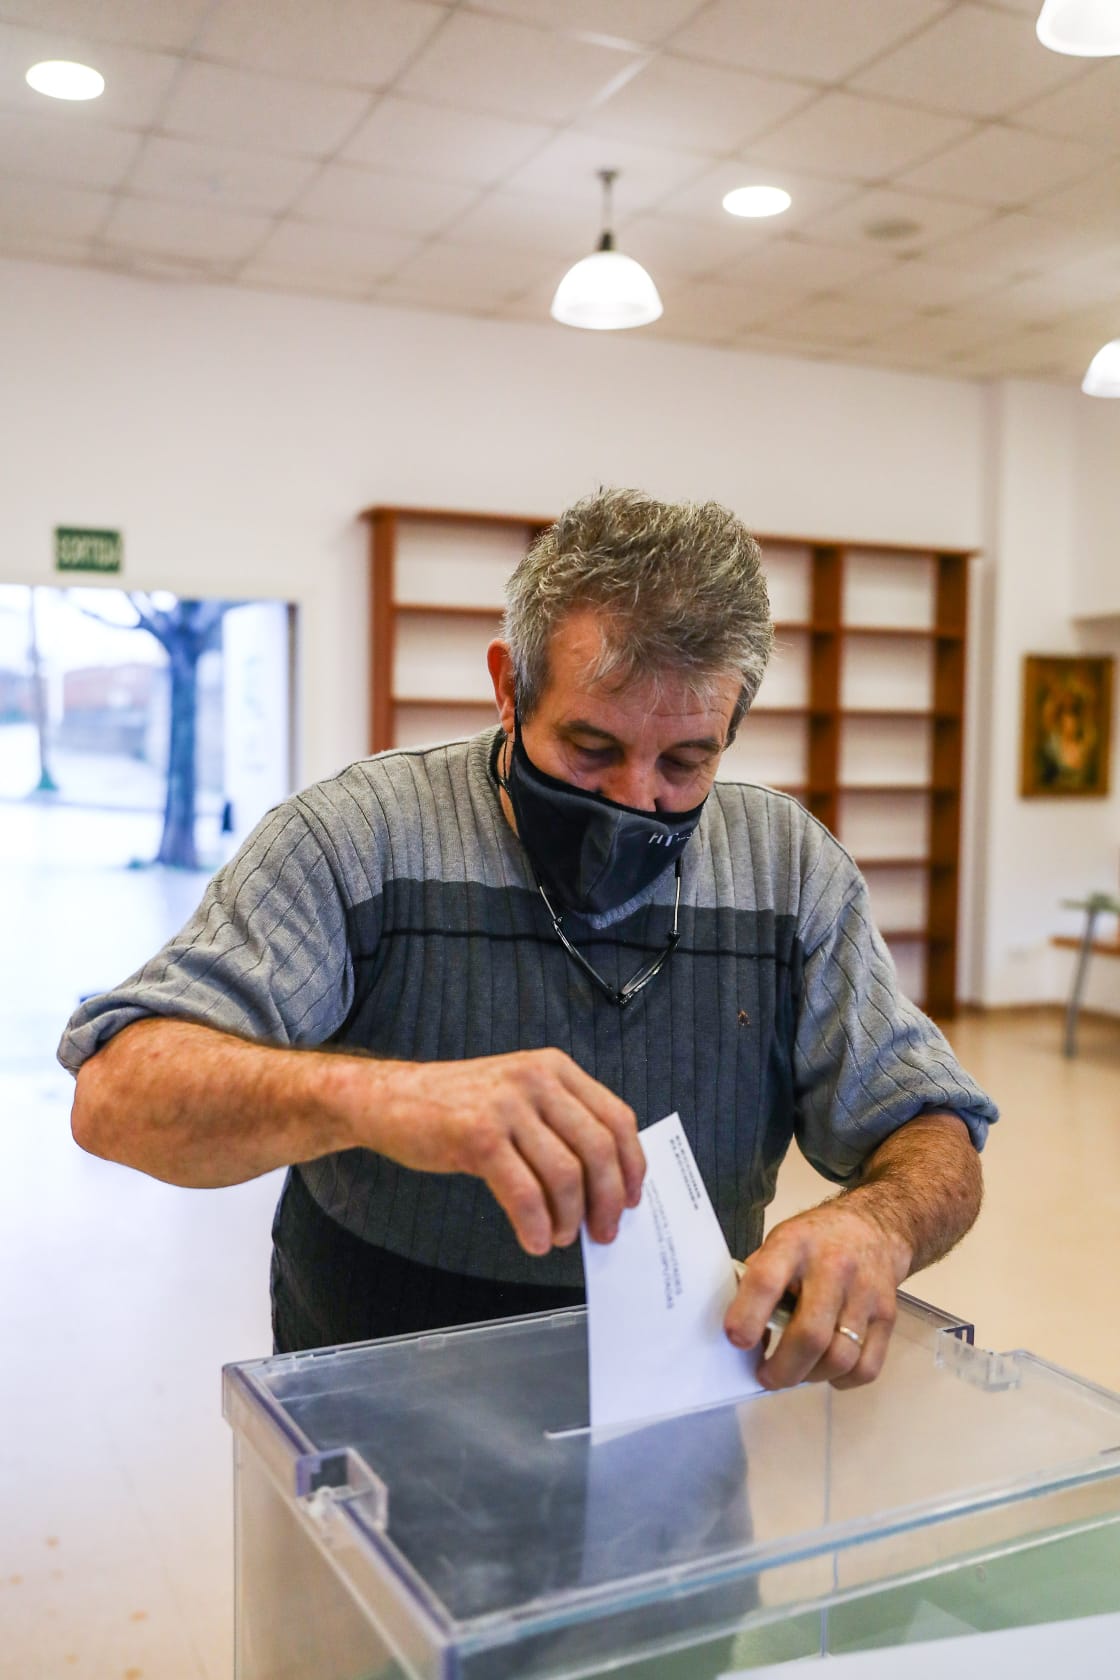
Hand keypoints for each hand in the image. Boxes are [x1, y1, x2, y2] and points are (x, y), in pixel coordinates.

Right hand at [366, 1048, 643, 1256]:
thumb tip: (603, 1186)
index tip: (631, 1200)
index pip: (616, 1118)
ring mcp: (507, 1105)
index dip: (631, 1166)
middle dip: (608, 1200)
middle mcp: (536, 1079)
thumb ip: (559, 1125)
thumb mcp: (517, 1095)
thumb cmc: (456, 1106)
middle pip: (598, 1148)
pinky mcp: (478, 1134)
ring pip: (564, 1174)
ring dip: (569, 1218)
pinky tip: (533, 1240)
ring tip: (559, 1237)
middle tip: (604, 1232)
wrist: (388, 1099)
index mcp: (554, 1068)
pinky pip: (523, 1192)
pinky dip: (535, 1225)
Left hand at [724, 1199, 910, 1390]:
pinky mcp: (887, 1315)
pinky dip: (842, 1380)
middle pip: (810, 1334)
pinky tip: (827, 1370)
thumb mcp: (778, 1243)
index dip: (748, 1316)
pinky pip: (866, 1367)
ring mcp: (865, 1292)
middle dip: (782, 1369)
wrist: (874, 1227)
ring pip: (840, 1357)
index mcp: (793, 1244)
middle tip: (766, 1377)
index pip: (767, 1281)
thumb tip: (738, 1334)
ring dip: (811, 1377)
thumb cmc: (815, 1241)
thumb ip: (757, 1282)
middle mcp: (833, 1266)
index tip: (737, 1342)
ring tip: (796, 1372)